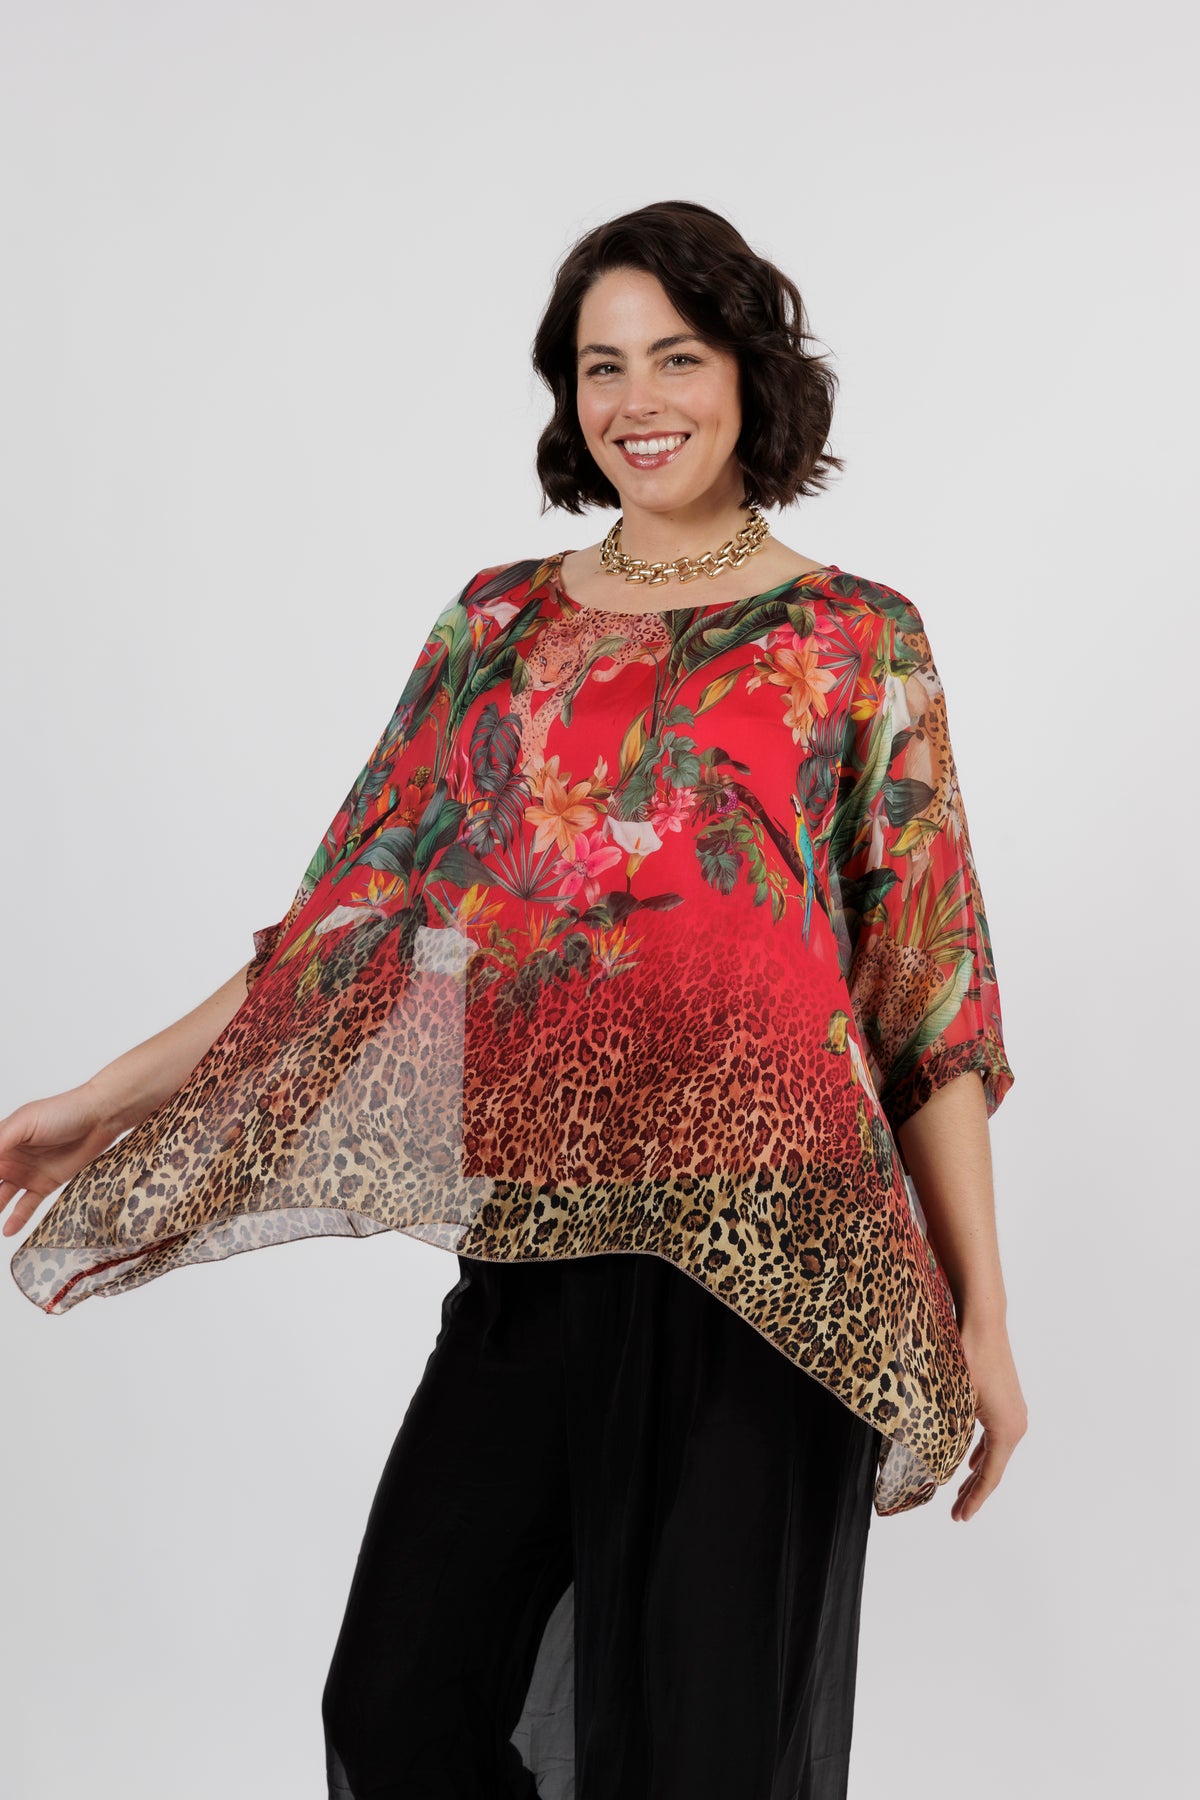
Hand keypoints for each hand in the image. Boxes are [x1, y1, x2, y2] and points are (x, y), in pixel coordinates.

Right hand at [0, 1087, 123, 1237]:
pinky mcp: (44, 1184)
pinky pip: (25, 1206)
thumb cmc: (62, 1112)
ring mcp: (26, 1173)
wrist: (99, 1119)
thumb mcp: (24, 1124)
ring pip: (0, 1197)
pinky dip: (16, 1219)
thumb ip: (0, 1142)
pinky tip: (7, 1230)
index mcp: (1, 1141)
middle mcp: (9, 1158)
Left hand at [951, 1315, 1027, 1520]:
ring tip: (960, 1493)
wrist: (982, 1321)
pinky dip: (980, 1452)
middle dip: (973, 1491)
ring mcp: (1013, 1410)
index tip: (960, 1518)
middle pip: (993, 1467)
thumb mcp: (956, 1402)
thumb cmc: (969, 1357)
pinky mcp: (1006, 1399)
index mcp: (1007, 1430)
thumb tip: (937, 1463)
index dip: (974, 1499)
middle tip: (956, 1513)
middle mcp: (1016, 1423)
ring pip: (993, 1451)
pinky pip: (993, 1436)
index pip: (990, 1476)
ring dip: (975, 1472)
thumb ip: (951, 1435)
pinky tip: (968, 1459)